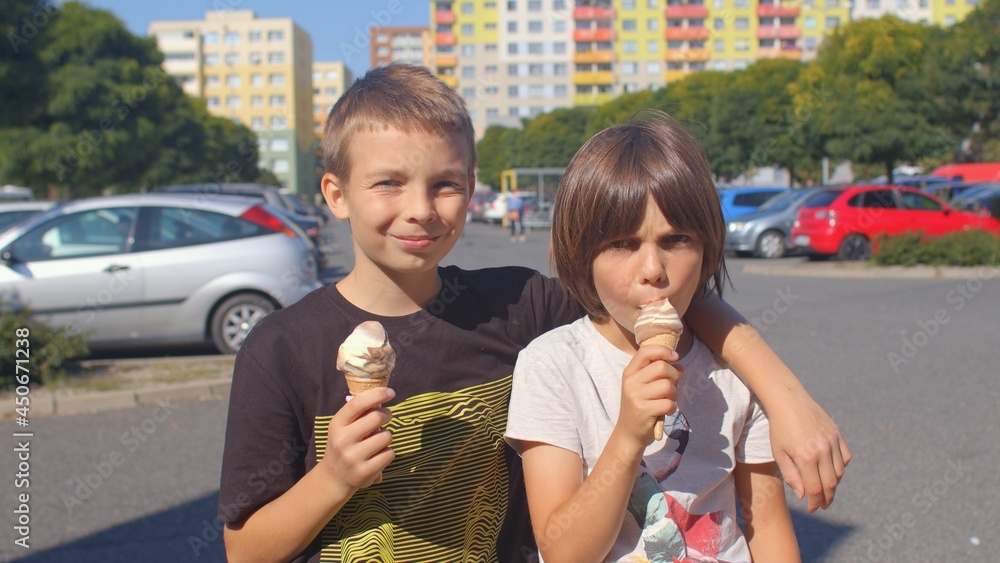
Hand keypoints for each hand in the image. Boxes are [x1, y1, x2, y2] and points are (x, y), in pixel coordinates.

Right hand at [321, 388, 394, 489]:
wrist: (334, 477)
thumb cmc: (344, 444)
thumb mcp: (343, 427)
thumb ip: (358, 413)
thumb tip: (382, 395)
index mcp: (337, 424)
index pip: (357, 404)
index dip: (377, 394)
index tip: (390, 392)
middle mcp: (343, 440)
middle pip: (376, 418)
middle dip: (386, 414)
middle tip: (386, 416)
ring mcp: (354, 457)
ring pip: (386, 436)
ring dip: (387, 436)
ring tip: (378, 441)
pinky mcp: (365, 472)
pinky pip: (389, 453)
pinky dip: (388, 452)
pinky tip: (378, 455)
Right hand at [617, 345, 682, 447]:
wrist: (629, 433)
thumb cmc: (640, 406)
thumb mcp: (644, 386)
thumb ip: (659, 374)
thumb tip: (680, 366)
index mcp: (630, 372)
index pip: (646, 351)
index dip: (664, 351)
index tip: (675, 357)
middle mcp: (631, 382)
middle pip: (661, 367)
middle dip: (674, 376)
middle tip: (672, 387)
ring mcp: (636, 396)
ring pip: (667, 386)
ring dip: (674, 394)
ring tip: (667, 400)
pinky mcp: (644, 411)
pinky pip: (669, 403)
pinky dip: (672, 407)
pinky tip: (665, 411)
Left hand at [767, 392, 850, 512]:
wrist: (788, 401)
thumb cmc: (779, 428)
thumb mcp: (779, 453)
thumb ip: (791, 476)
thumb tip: (804, 495)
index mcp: (806, 457)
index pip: (815, 490)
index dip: (815, 503)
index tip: (813, 509)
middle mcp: (823, 451)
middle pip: (831, 484)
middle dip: (827, 498)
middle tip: (822, 505)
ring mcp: (833, 442)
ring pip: (840, 472)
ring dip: (833, 484)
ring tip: (825, 489)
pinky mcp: (838, 434)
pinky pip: (845, 457)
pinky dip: (841, 468)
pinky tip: (831, 470)